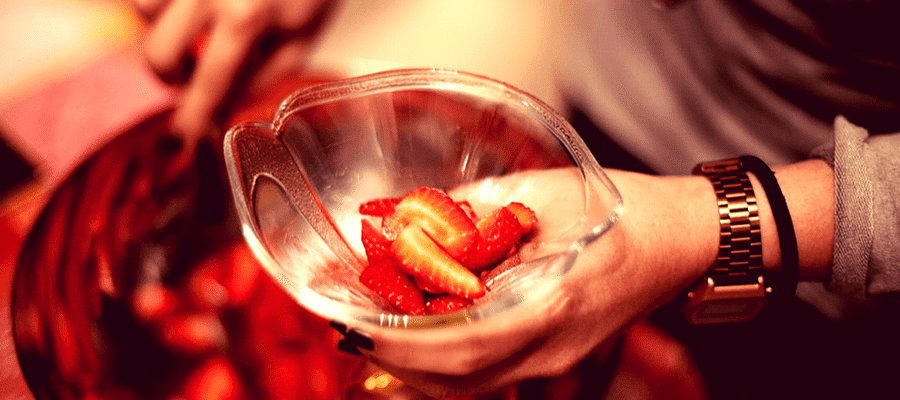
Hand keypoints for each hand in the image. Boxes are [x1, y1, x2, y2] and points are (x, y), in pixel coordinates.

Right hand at [130, 0, 336, 137]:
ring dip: (162, 30)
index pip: (207, 86)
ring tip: (192, 29)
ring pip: (142, 12)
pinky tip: (192, 7)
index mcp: (246, 20)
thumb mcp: (304, 35)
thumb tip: (227, 109)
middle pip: (157, 55)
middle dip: (171, 76)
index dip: (192, 118)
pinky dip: (162, 3)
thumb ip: (264, 74)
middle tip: (190, 76)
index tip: (182, 137)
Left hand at [338, 167, 719, 397]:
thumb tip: (411, 213)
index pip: (460, 345)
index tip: (359, 323)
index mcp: (550, 303)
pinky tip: (423, 337)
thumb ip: (471, 206)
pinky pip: (490, 374)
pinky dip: (446, 364)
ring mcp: (555, 358)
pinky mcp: (555, 356)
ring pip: (470, 385)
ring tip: (378, 335)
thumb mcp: (540, 193)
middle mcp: (550, 345)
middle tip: (353, 330)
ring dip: (417, 368)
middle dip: (396, 361)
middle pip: (457, 379)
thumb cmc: (621, 210)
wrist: (678, 239)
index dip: (401, 343)